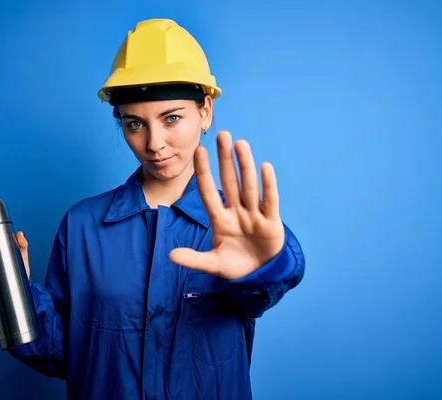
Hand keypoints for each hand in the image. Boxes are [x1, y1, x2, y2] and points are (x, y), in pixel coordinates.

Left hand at [169, 130, 284, 279]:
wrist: (259, 275)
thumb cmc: (235, 264)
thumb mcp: (213, 264)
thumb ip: (193, 259)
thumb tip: (170, 255)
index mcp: (220, 220)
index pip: (208, 192)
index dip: (203, 173)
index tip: (198, 151)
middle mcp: (236, 212)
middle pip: (230, 182)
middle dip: (225, 159)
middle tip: (222, 134)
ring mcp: (254, 215)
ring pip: (249, 187)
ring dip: (245, 166)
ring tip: (241, 144)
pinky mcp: (271, 223)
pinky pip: (270, 201)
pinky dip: (268, 185)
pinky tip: (265, 166)